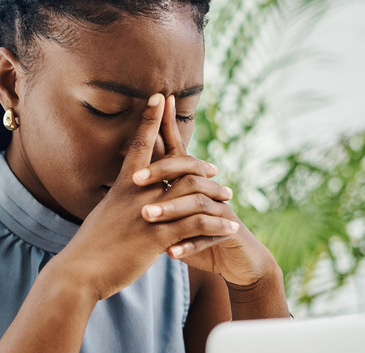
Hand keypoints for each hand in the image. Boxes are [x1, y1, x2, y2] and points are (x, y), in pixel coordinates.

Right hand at [49, 94, 239, 300]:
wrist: (78, 272)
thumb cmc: (89, 247)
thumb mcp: (103, 216)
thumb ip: (118, 204)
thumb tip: (124, 200)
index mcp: (122, 186)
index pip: (140, 144)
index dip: (150, 118)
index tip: (161, 96)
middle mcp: (136, 194)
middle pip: (176, 164)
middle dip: (199, 162)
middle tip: (214, 168)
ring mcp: (148, 214)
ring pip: (192, 193)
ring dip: (215, 193)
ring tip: (230, 197)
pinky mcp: (157, 237)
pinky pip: (196, 225)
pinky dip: (216, 224)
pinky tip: (230, 226)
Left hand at [132, 95, 277, 285]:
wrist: (237, 258)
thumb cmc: (197, 232)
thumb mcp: (175, 212)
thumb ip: (158, 193)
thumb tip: (128, 173)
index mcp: (190, 182)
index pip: (177, 150)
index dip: (166, 127)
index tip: (154, 105)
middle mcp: (207, 190)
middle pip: (187, 171)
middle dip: (161, 172)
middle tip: (135, 179)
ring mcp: (220, 210)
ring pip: (196, 203)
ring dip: (171, 209)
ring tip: (147, 216)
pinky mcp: (229, 233)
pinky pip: (209, 237)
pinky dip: (189, 245)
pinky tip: (171, 252)